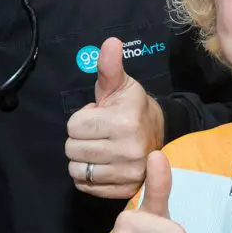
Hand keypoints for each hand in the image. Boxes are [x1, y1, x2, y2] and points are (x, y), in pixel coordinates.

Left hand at [66, 37, 164, 198]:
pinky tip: (101, 163)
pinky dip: (87, 176)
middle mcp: (128, 151)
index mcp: (125, 122)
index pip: (73, 126)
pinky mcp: (125, 190)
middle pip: (72, 149)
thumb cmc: (132, 107)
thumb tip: (110, 42)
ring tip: (99, 147)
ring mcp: (128, 174)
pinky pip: (86, 187)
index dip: (81, 119)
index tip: (98, 116)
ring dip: (82, 159)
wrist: (159, 133)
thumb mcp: (120, 84)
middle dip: (79, 138)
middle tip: (98, 133)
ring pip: (76, 170)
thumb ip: (109, 66)